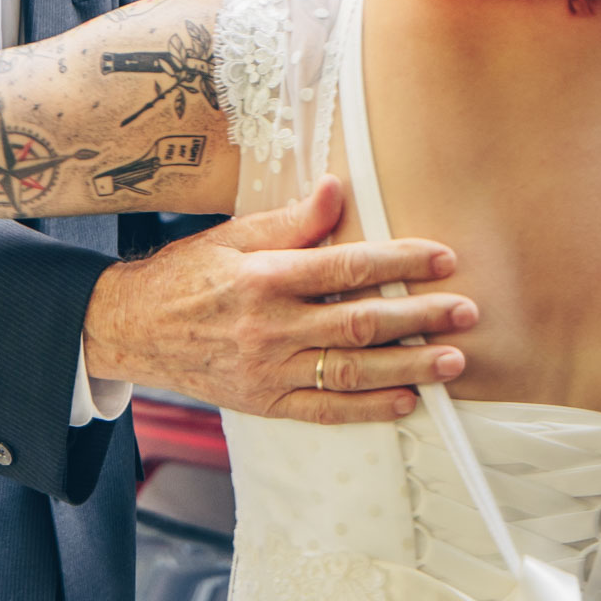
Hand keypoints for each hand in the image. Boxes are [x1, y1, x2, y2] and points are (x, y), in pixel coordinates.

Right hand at [83, 177, 476, 423]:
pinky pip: (326, 411)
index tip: (442, 258)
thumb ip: (289, 220)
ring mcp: (269, 370)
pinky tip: (407, 401)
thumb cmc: (186, 274)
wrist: (133, 328)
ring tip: (453, 360)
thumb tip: (336, 189)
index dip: (400, 261)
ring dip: (409, 366)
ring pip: (352, 370)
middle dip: (421, 316)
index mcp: (265, 277)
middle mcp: (271, 327)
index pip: (347, 267)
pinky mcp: (265, 403)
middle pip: (361, 322)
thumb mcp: (231, 235)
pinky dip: (370, 409)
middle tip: (466, 311)